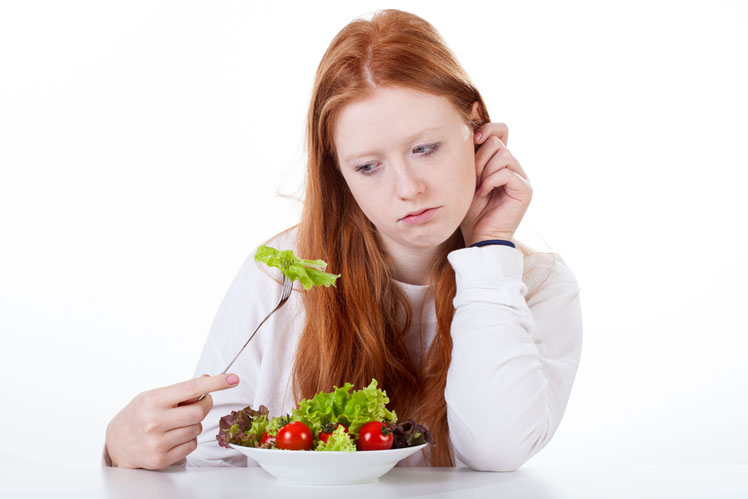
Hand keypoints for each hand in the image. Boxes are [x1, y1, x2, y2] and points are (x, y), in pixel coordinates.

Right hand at [105, 373, 239, 468]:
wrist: (117, 442)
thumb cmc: (139, 414)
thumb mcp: (155, 395)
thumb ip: (181, 390)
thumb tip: (207, 379)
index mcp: (153, 401)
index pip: (191, 388)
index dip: (215, 383)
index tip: (232, 379)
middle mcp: (155, 421)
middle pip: (199, 412)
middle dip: (204, 406)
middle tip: (198, 403)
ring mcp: (158, 442)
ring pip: (197, 429)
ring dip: (194, 424)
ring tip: (178, 423)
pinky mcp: (162, 458)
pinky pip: (192, 445)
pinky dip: (188, 439)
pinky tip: (174, 436)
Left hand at [460, 123, 532, 246]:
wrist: (477, 236)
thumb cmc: (468, 210)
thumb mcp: (465, 176)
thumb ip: (471, 155)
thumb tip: (470, 122)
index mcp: (500, 160)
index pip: (500, 130)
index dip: (486, 129)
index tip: (472, 140)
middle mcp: (514, 166)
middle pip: (497, 141)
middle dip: (478, 158)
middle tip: (471, 178)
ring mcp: (522, 177)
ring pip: (502, 155)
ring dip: (484, 171)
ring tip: (477, 188)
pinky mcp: (525, 190)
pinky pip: (506, 172)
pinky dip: (490, 181)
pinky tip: (482, 194)